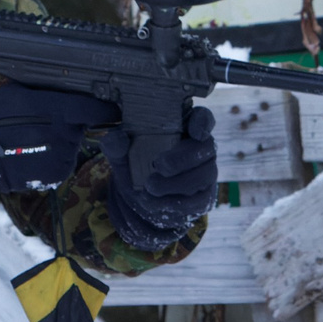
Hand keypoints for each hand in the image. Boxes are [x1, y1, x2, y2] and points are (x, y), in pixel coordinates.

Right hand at [0, 86, 118, 213]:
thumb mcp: (18, 92)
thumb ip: (49, 91)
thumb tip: (73, 87)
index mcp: (57, 110)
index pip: (94, 108)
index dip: (105, 108)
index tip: (112, 108)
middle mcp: (65, 135)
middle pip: (80, 125)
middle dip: (69, 123)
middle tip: (43, 122)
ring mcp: (62, 158)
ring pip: (71, 144)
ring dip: (60, 142)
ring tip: (31, 139)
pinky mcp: (56, 175)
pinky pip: (62, 162)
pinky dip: (52, 158)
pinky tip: (31, 154)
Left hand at [104, 105, 218, 248]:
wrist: (142, 197)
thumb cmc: (136, 167)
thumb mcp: (123, 156)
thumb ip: (117, 146)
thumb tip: (116, 139)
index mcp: (184, 129)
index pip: (203, 118)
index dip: (203, 122)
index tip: (195, 131)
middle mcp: (200, 149)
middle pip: (207, 147)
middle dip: (182, 158)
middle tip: (159, 165)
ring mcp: (205, 173)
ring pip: (204, 176)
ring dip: (175, 183)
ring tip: (149, 187)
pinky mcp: (203, 197)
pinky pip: (198, 201)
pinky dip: (173, 203)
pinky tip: (153, 202)